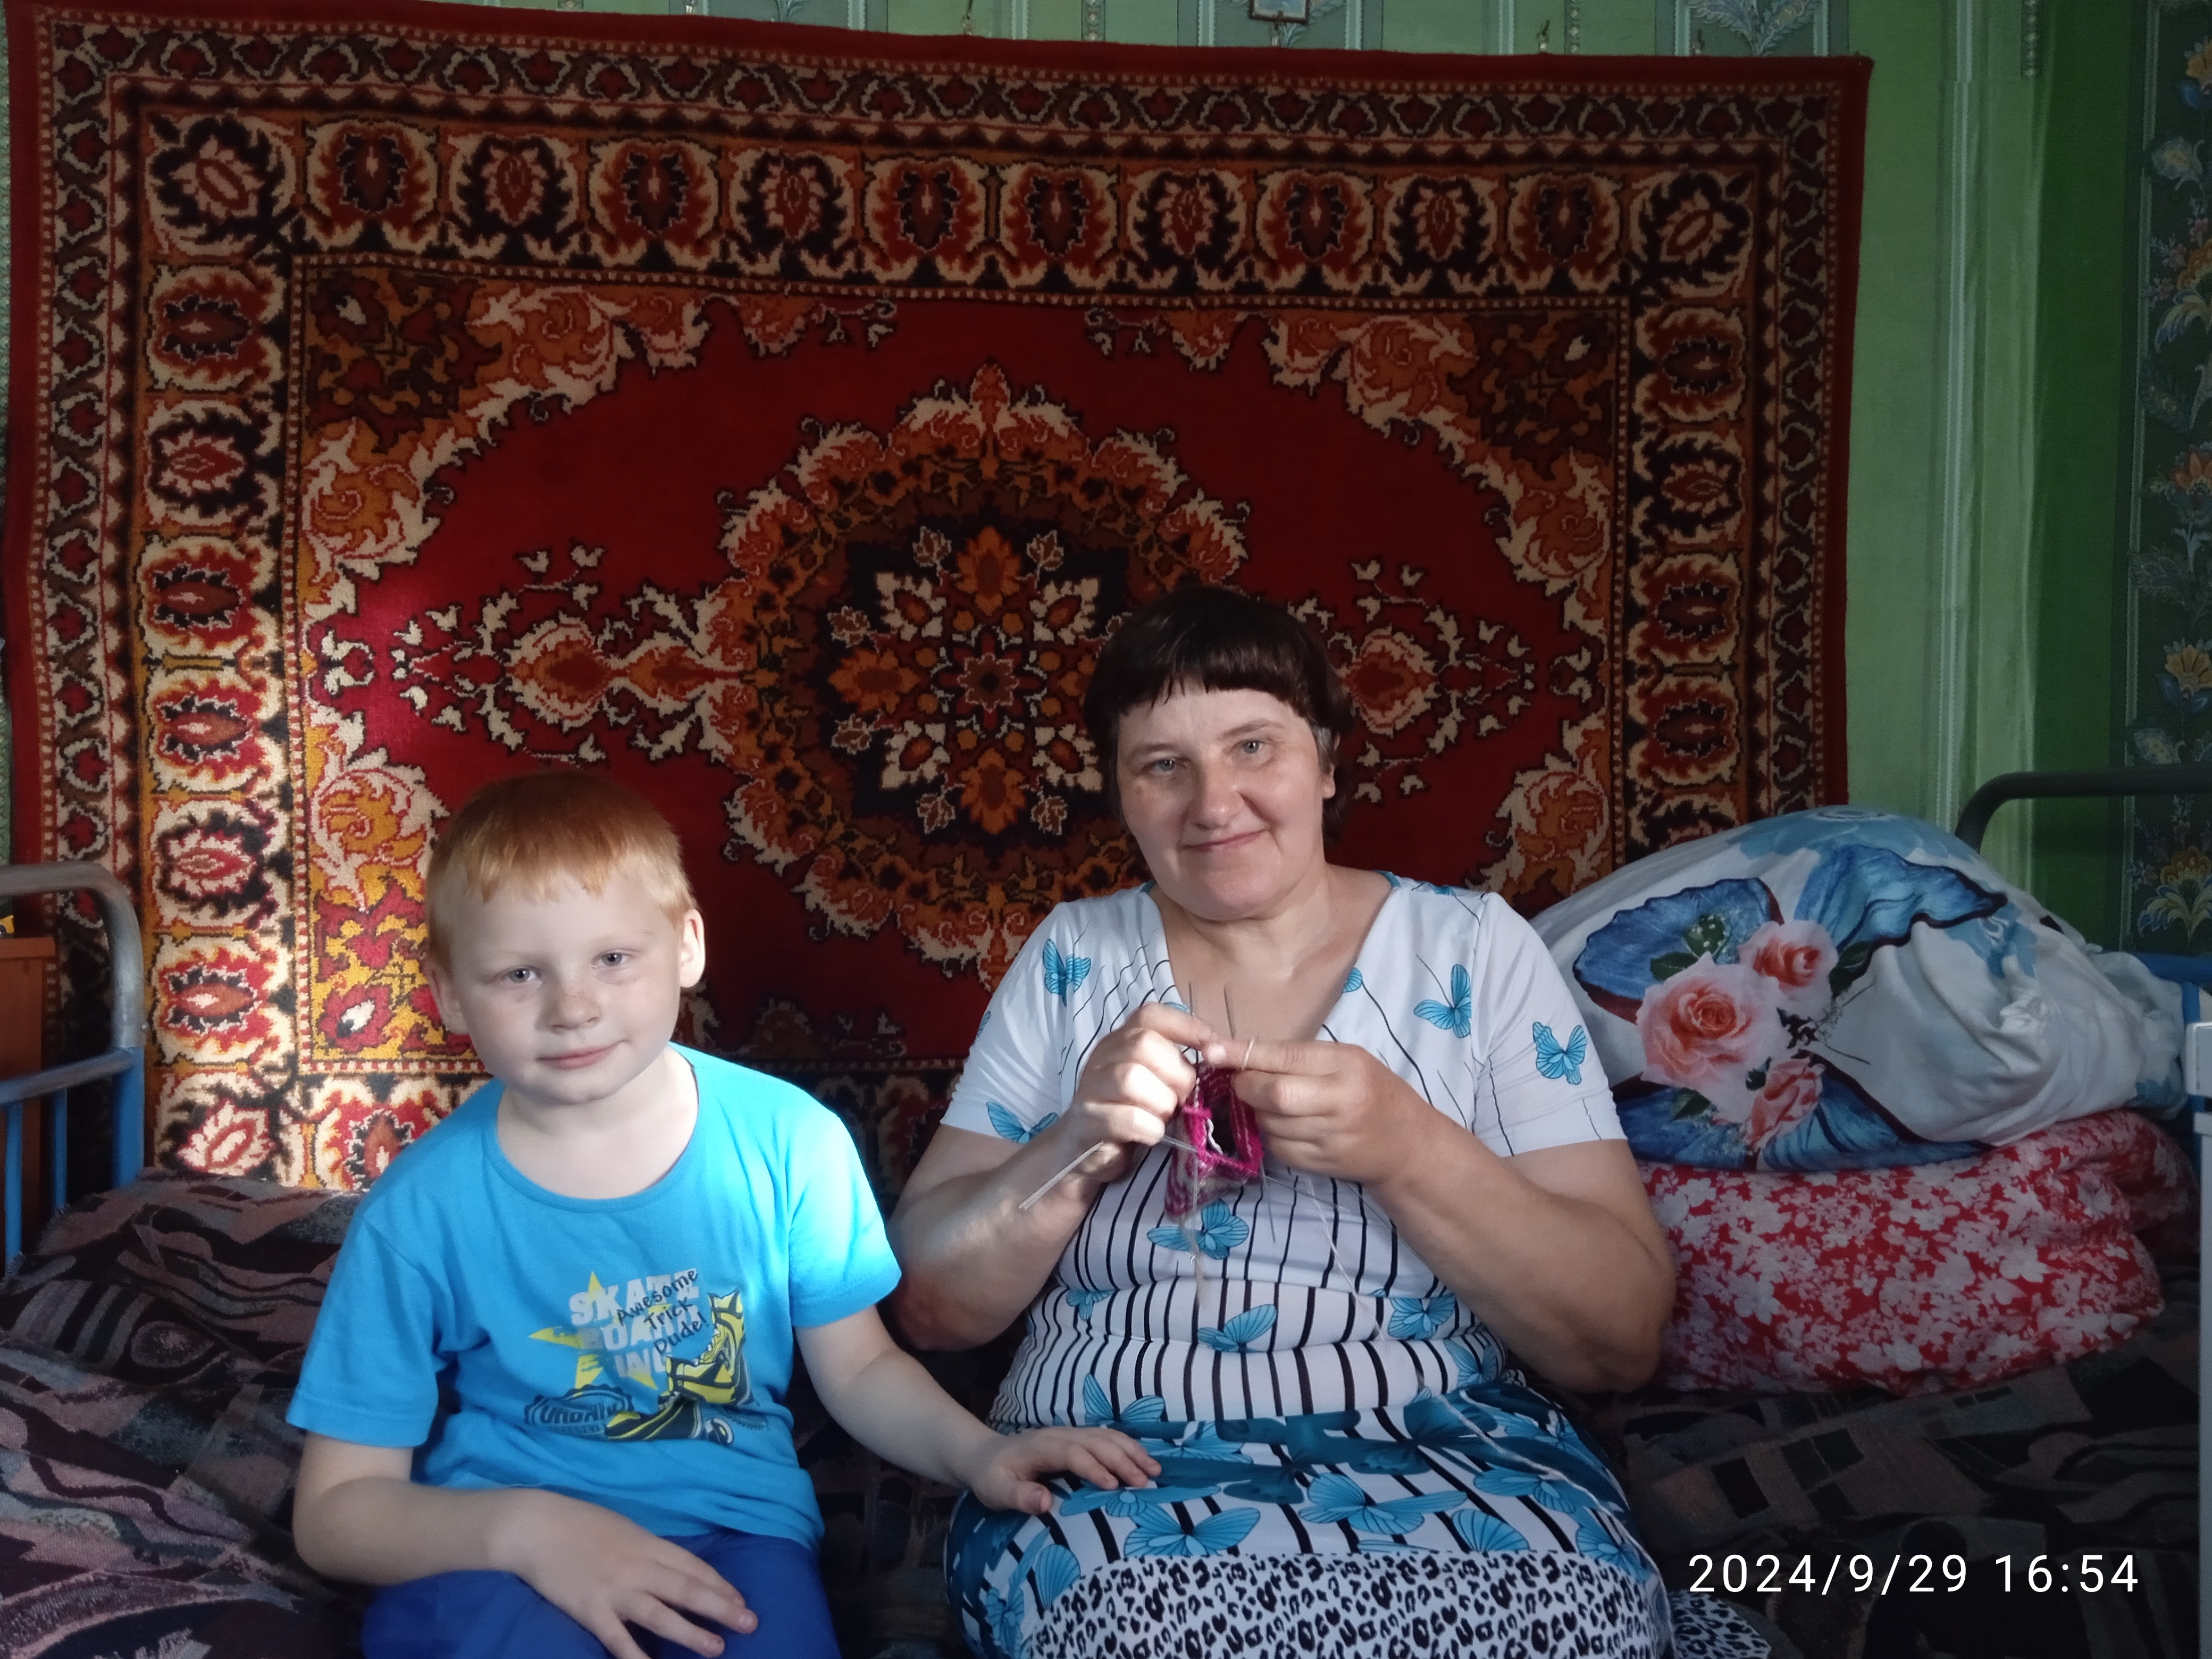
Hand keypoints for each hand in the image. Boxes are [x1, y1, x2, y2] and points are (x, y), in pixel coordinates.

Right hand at [491, 1488, 754, 1658]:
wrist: (536, 1526)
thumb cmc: (580, 1524)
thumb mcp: (624, 1529)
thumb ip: (649, 1550)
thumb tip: (674, 1568)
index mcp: (648, 1544)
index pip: (694, 1567)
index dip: (721, 1585)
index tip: (742, 1601)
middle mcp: (638, 1567)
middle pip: (687, 1589)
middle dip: (721, 1607)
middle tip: (750, 1623)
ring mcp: (615, 1590)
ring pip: (660, 1614)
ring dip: (691, 1633)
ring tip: (717, 1647)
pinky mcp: (590, 1609)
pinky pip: (617, 1638)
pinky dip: (634, 1656)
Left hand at [961, 1426, 1160, 1514]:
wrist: (986, 1456)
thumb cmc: (993, 1478)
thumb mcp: (997, 1492)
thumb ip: (1019, 1497)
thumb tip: (1046, 1502)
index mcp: (1042, 1447)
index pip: (1073, 1454)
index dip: (1094, 1468)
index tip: (1114, 1486)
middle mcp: (1060, 1435)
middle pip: (1097, 1442)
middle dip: (1123, 1459)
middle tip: (1147, 1482)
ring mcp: (1070, 1434)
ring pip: (1106, 1437)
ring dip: (1131, 1451)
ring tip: (1155, 1470)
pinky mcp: (1077, 1439)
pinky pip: (1106, 1438)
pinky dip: (1127, 1447)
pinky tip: (1143, 1461)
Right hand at [1047, 1003, 1221, 1189]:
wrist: (1087, 1151)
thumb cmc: (1132, 1112)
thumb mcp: (1156, 1082)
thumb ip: (1178, 1067)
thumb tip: (1219, 1056)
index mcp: (1122, 1041)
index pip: (1150, 1016)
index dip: (1186, 1026)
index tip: (1212, 1047)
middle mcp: (1103, 1056)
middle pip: (1143, 1044)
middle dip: (1176, 1073)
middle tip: (1184, 1099)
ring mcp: (1090, 1086)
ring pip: (1131, 1078)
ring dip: (1161, 1103)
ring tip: (1164, 1118)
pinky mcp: (1088, 1119)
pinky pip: (1126, 1117)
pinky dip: (1149, 1128)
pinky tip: (1151, 1135)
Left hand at [1207, 1036, 1434, 1189]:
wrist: (1407, 1145)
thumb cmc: (1373, 1091)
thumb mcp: (1347, 1061)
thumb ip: (1299, 1057)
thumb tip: (1238, 1053)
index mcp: (1347, 1066)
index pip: (1286, 1058)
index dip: (1244, 1055)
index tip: (1212, 1050)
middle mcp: (1341, 1102)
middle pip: (1274, 1095)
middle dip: (1247, 1087)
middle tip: (1243, 1082)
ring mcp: (1331, 1137)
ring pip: (1271, 1123)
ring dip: (1257, 1112)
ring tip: (1269, 1103)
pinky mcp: (1321, 1164)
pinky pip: (1278, 1147)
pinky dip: (1270, 1134)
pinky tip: (1284, 1125)